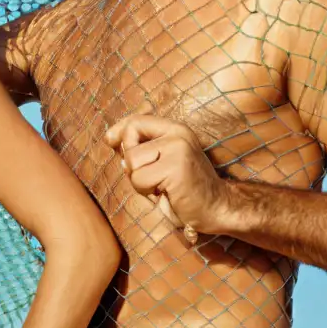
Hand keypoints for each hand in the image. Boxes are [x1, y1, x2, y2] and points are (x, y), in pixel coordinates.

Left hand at [105, 105, 229, 242]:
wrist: (216, 207)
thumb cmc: (184, 188)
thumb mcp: (163, 161)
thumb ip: (140, 148)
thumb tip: (110, 138)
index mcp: (175, 129)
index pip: (136, 120)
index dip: (119, 131)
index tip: (110, 141)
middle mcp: (177, 134)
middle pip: (129, 140)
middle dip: (131, 164)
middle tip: (151, 177)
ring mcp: (178, 148)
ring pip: (131, 162)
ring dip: (139, 180)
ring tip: (160, 185)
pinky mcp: (175, 167)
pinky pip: (139, 179)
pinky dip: (146, 191)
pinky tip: (165, 192)